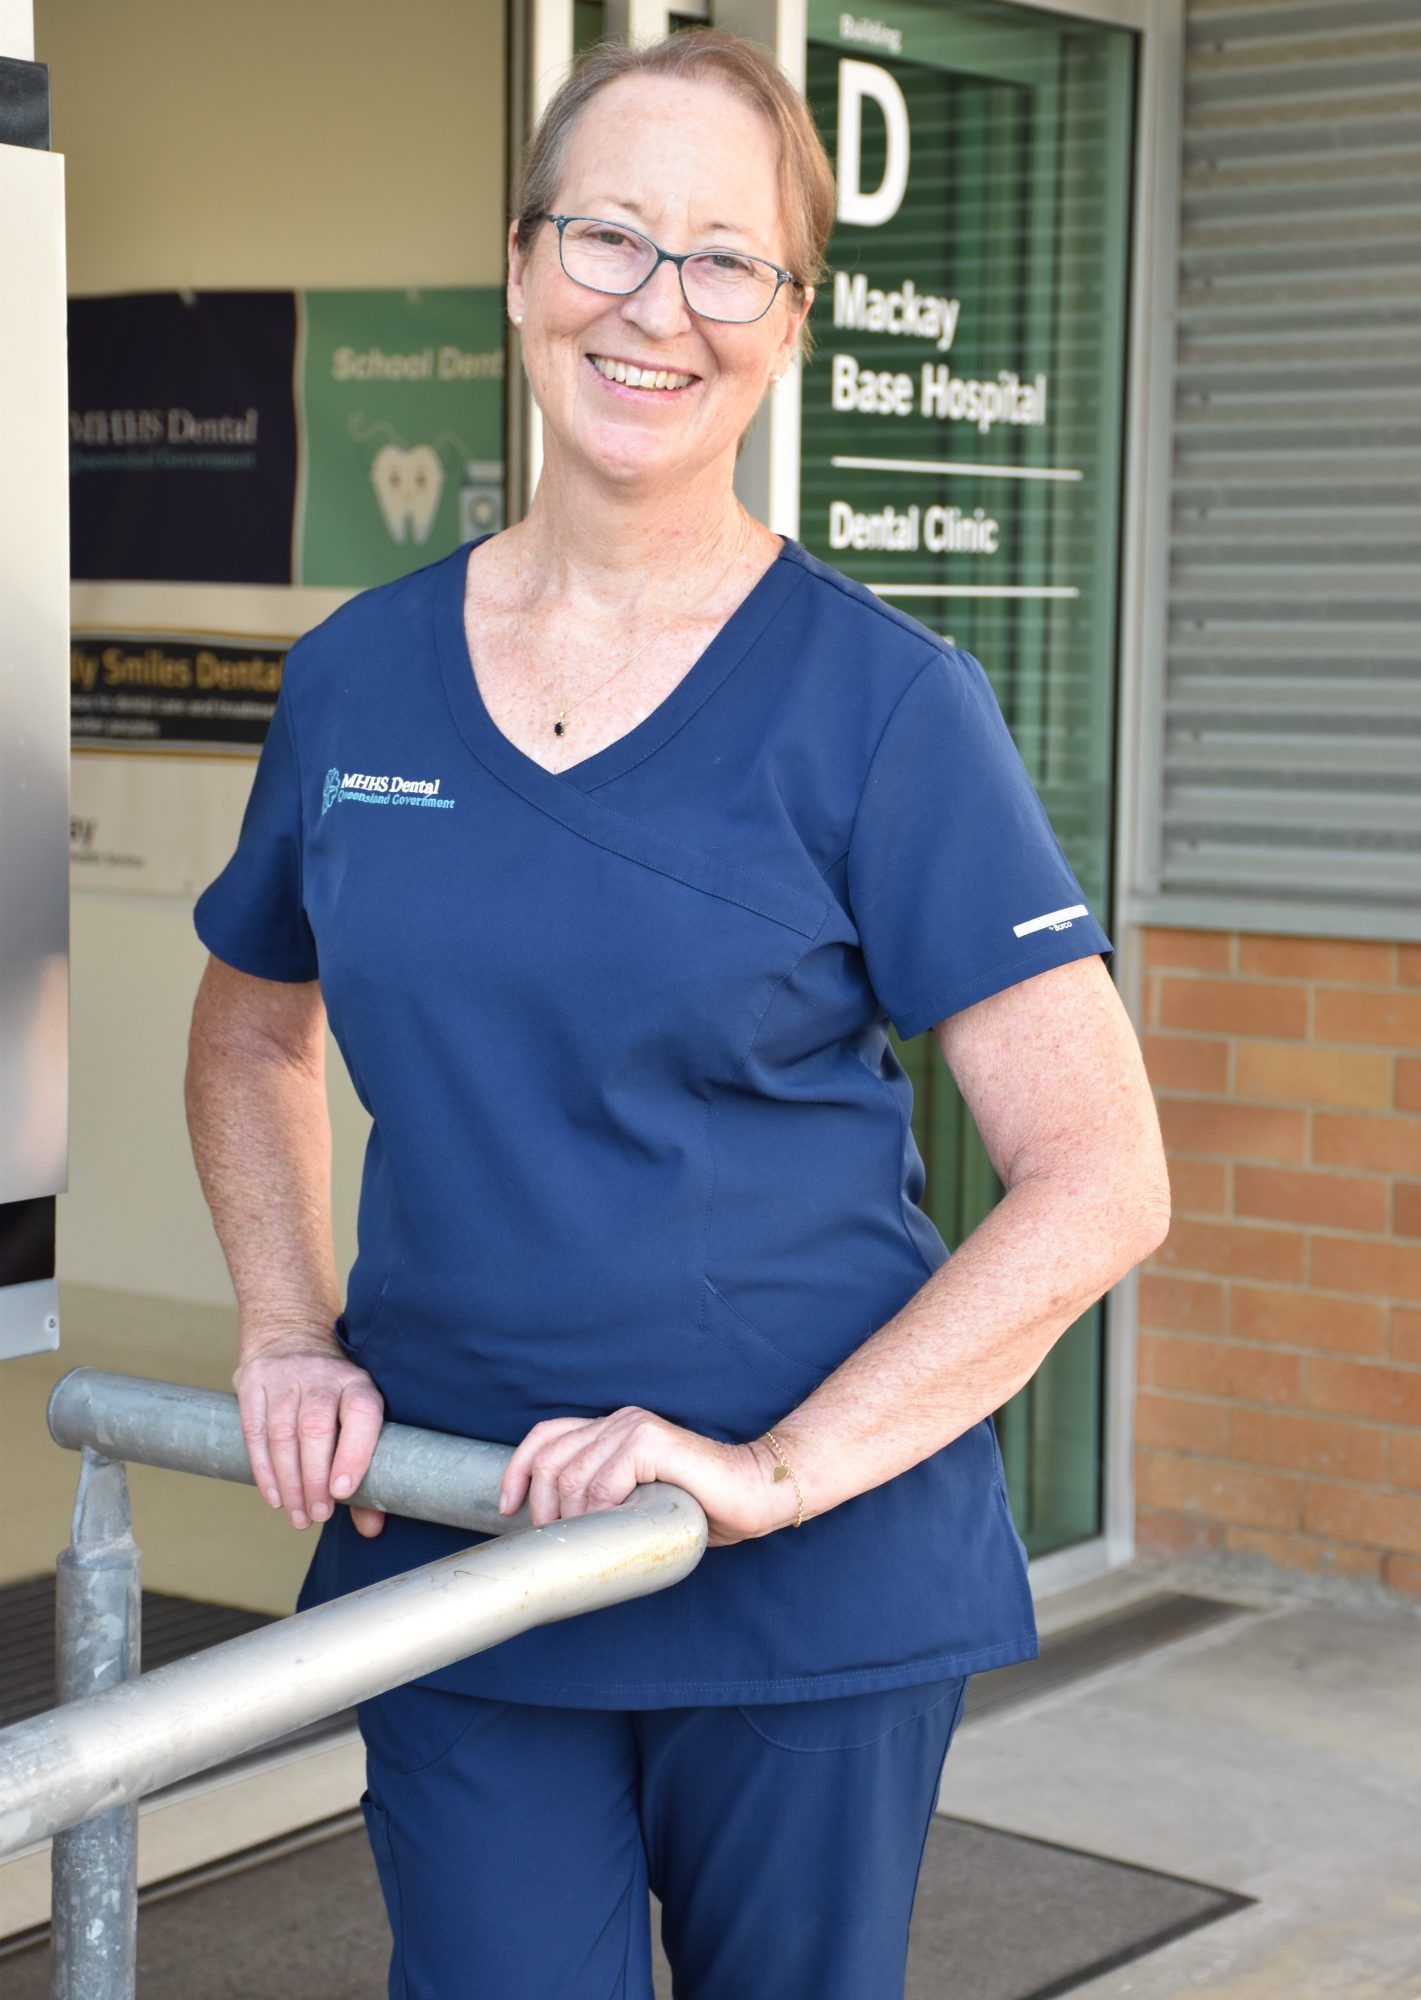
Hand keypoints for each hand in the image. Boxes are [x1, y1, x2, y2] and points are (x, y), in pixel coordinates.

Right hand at [233, 1334, 387, 1537]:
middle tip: (318, 1515)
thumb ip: (367, 1471)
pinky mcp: (253, 1382)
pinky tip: (274, 1497)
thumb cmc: (332, 1395)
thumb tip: (373, 1529)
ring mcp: (285, 1376)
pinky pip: (254, 1431)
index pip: (361, 1413)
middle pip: (316, 1428)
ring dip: (289, 1482)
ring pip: (282, 1434)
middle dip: (314, 1479)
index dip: (353, 1453)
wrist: (290, 1338)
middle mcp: (322, 1375)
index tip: (343, 1492)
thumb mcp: (356, 1418)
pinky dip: (263, 1470)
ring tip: (297, 1515)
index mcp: (357, 1383)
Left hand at [496, 1407, 800, 1546]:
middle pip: (551, 1460)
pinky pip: (602, 1485)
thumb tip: (553, 1532)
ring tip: (594, 1541)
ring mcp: (633, 1427)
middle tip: (561, 1543)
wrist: (754, 1493)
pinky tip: (617, 1527)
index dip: (517, 1471)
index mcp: (611, 1428)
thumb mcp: (636, 1498)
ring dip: (574, 1519)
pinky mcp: (650, 1442)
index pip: (545, 1438)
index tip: (509, 1510)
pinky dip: (600, 1513)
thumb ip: (602, 1497)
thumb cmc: (699, 1505)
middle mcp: (618, 1420)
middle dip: (544, 1509)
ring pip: (572, 1477)